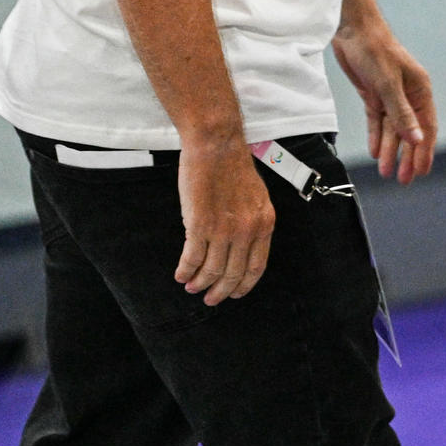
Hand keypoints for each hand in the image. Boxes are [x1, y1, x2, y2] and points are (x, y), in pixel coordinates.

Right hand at [175, 137, 275, 303]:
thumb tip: (242, 247)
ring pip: (211, 270)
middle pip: (234, 273)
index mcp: (264, 223)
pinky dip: (185, 270)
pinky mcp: (200, 225)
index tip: (235, 294)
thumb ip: (252, 222)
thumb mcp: (256, 197)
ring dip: (200, 283)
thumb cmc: (233, 168)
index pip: (256, 266)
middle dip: (221, 291)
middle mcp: (247, 230)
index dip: (244, 285)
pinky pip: (192, 258)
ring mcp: (223, 229)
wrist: (217, 146)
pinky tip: (181, 274)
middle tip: (210, 299)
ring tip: (192, 287)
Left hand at [334, 13, 437, 182]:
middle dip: (407, 156)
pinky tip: (375, 152)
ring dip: (389, 150)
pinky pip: (378, 120)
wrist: (352, 29)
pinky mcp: (373, 93)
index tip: (422, 171)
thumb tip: (417, 141)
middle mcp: (408, 94)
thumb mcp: (388, 84)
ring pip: (392, 129)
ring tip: (385, 171)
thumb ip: (402, 114)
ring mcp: (390, 95)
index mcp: (420, 90)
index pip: (426, 127)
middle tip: (403, 179)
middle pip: (410, 132)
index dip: (424, 151)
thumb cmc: (375, 50)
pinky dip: (377, 136)